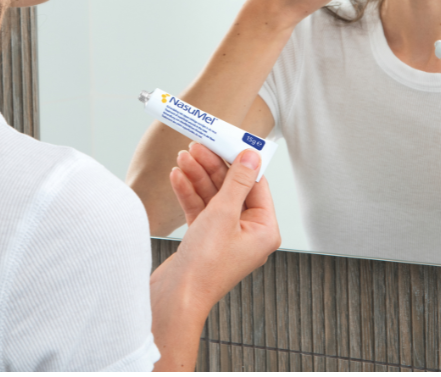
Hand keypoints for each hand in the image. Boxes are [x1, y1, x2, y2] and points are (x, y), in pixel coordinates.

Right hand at [159, 149, 281, 306]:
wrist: (175, 299)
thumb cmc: (204, 266)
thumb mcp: (223, 215)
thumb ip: (237, 182)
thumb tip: (251, 156)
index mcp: (265, 230)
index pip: (256, 186)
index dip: (240, 162)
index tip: (226, 141)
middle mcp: (249, 234)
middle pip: (233, 190)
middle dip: (213, 167)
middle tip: (196, 146)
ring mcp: (226, 238)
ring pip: (214, 199)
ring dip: (198, 177)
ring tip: (182, 157)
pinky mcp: (205, 241)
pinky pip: (200, 211)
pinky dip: (189, 194)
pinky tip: (177, 177)